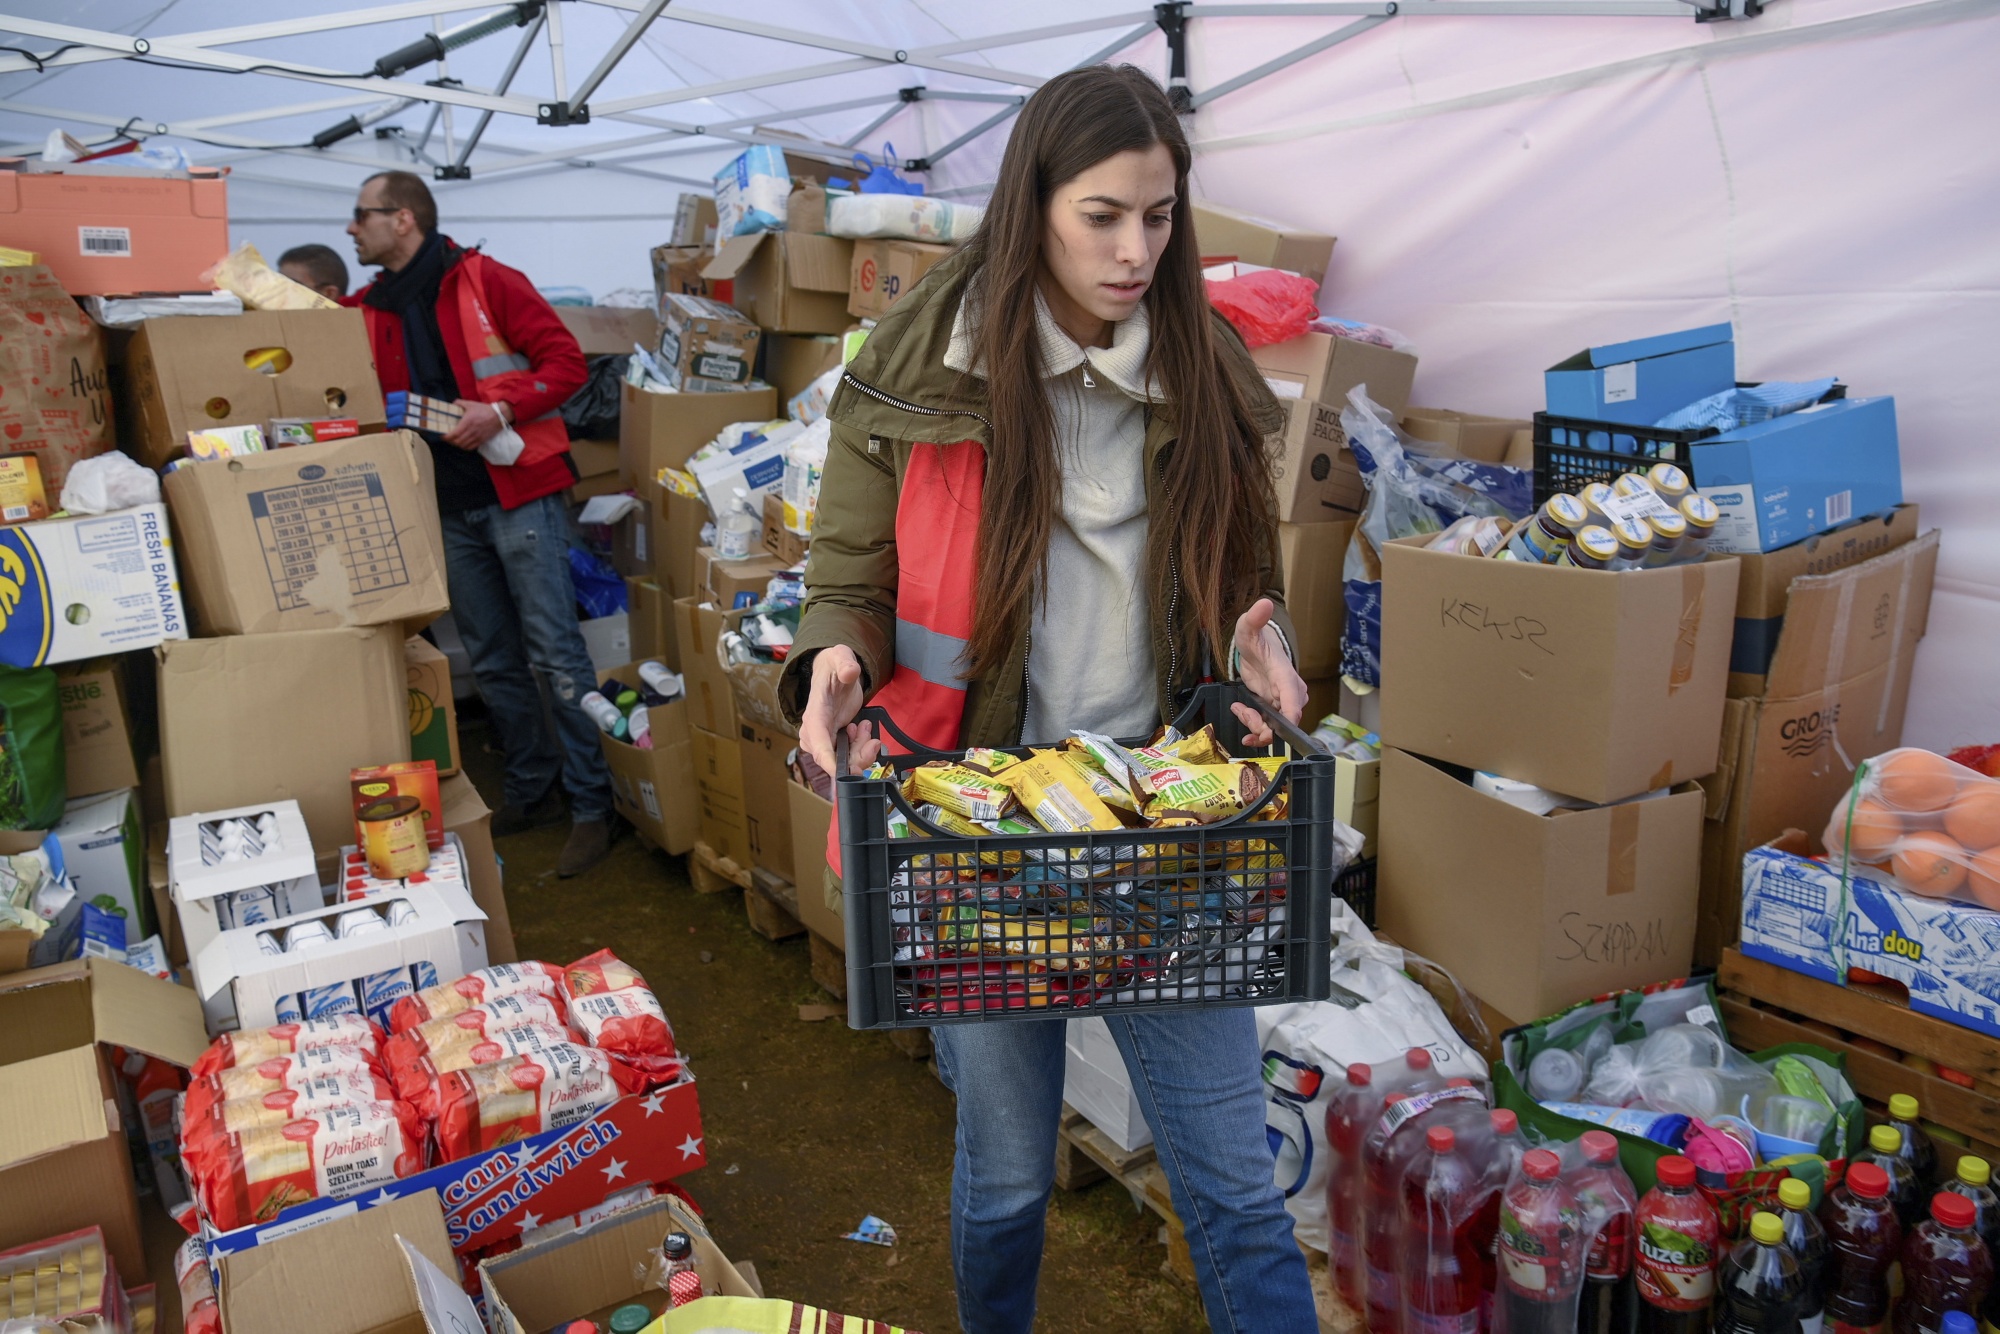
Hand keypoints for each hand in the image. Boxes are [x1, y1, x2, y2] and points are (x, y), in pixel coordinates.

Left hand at [444, 399, 503, 449]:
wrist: (499, 416)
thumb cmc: (484, 409)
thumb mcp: (471, 404)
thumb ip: (459, 403)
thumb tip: (451, 404)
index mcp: (467, 422)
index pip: (454, 434)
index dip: (446, 437)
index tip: (442, 435)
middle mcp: (471, 431)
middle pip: (457, 442)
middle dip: (450, 441)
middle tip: (447, 437)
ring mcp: (477, 437)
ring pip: (463, 446)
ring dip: (457, 444)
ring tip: (454, 441)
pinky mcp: (481, 440)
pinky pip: (470, 447)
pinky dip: (464, 447)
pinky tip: (463, 443)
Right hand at [798, 645, 880, 776]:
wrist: (834, 672)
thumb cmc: (834, 666)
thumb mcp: (839, 657)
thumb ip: (845, 663)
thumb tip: (850, 672)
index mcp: (814, 715)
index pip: (817, 742)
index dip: (828, 761)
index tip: (842, 774)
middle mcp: (815, 732)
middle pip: (832, 759)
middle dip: (856, 757)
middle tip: (872, 741)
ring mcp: (824, 739)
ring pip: (843, 761)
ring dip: (861, 751)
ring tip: (866, 727)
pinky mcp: (835, 742)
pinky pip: (849, 756)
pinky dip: (862, 749)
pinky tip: (864, 730)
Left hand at [1229, 597, 1306, 747]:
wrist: (1255, 648)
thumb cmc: (1255, 639)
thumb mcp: (1248, 628)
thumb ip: (1254, 618)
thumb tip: (1264, 603)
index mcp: (1285, 675)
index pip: (1293, 698)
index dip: (1289, 716)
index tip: (1278, 729)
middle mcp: (1289, 692)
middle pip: (1286, 719)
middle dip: (1265, 726)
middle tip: (1243, 712)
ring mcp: (1282, 701)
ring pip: (1276, 727)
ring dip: (1256, 726)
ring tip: (1239, 709)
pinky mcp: (1274, 708)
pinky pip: (1269, 726)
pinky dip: (1255, 728)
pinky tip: (1240, 712)